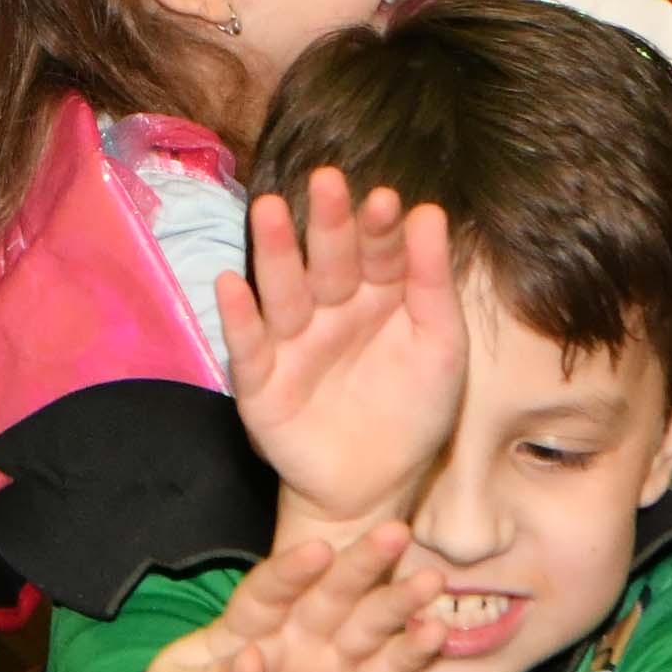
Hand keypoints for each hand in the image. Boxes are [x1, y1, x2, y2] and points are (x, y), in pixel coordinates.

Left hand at [118, 517, 448, 671]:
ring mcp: (324, 664)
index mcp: (242, 626)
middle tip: (396, 533)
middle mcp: (291, 634)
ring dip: (398, 604)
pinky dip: (411, 655)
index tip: (317, 551)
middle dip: (362, 565)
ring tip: (430, 583)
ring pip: (366, 626)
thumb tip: (252, 659)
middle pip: (330, 593)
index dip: (292, 571)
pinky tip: (435, 634)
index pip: (269, 590)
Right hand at [217, 169, 468, 535]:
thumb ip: (433, 284)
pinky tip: (230, 285)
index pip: (378, 252)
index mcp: (378, 296)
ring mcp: (293, 342)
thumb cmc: (413, 413)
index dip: (379, 228)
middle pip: (327, 261)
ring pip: (283, 291)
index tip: (385, 202)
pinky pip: (248, 347)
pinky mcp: (262, 382)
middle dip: (327, 223)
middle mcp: (331, 310)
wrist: (376, 489)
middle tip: (327, 181)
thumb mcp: (441, 348)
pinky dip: (237, 318)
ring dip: (273, 251)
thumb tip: (428, 212)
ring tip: (267, 210)